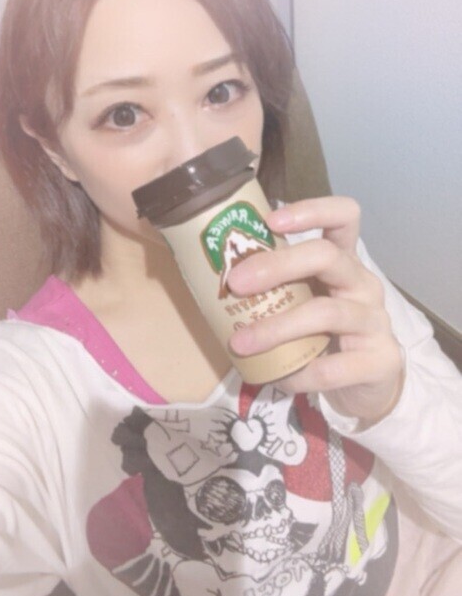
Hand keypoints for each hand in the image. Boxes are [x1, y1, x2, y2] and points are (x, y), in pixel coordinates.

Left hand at [227, 197, 404, 425]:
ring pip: (326, 312)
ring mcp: (375, 321)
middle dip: (277, 265)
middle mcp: (364, 283)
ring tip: (240, 343)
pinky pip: (332, 367)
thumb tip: (215, 280)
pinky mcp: (380, 360)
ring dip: (276, 327)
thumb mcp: (306, 302)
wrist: (372, 385)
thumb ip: (278, 288)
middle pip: (327, 256)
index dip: (311, 211)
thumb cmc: (329, 335)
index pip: (344, 216)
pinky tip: (277, 378)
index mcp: (345, 261)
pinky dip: (298, 373)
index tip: (270, 221)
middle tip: (236, 283)